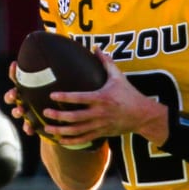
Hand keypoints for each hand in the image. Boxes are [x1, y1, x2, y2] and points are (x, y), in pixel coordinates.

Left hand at [39, 50, 161, 147]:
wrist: (143, 116)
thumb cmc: (130, 94)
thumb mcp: (119, 77)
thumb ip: (106, 62)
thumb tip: (96, 48)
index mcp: (102, 98)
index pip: (80, 98)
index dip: (65, 97)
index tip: (52, 95)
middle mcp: (99, 113)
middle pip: (75, 117)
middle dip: (58, 116)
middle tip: (45, 112)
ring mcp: (100, 125)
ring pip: (77, 131)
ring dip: (61, 131)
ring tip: (47, 128)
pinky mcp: (101, 134)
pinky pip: (84, 139)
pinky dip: (71, 141)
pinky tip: (60, 140)